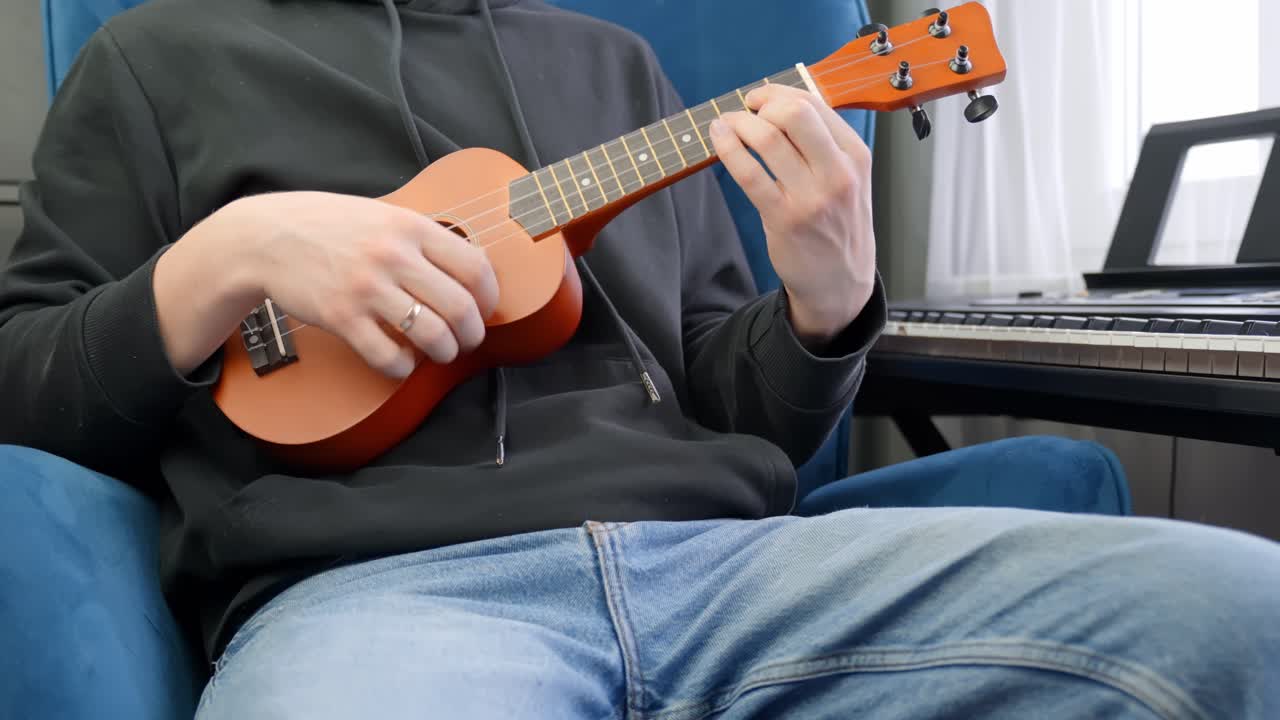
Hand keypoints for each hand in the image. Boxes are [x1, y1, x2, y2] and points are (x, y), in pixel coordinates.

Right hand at [158, 191, 497, 378]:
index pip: (475, 267)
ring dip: (444, 352)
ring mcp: (366, 287)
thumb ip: (422, 237)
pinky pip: (388, 356)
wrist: (266, 236)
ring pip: (431, 335)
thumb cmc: (329, 225)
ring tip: (439, 352)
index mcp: (411, 226)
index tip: (486, 309)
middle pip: (460, 307)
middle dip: (472, 333)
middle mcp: (393, 255)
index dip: (490, 297)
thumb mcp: (382, 214)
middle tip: (467, 340)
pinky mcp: (341, 317)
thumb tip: (469, 270)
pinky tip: (401, 361)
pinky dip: (403, 367)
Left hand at [709, 84, 875, 349]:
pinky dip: (729, 149)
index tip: (760, 99)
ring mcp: (812, 197)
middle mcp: (838, 173)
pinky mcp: (784, 218)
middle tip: (746, 109)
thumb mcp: (848, 178)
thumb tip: (777, 104)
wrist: (840, 281)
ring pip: (768, 139)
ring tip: (726, 124)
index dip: (778, 92)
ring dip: (738, 124)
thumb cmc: (837, 224)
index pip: (815, 104)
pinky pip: (749, 173)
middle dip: (762, 102)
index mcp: (856, 155)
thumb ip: (822, 143)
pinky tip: (720, 140)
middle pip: (795, 113)